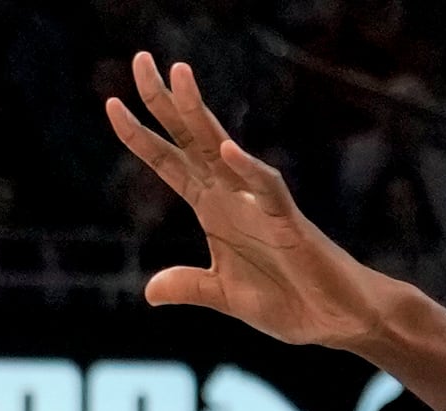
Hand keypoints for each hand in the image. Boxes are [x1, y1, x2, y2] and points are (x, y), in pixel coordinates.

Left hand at [112, 52, 390, 352]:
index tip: (111, 105)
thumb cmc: (287, 299)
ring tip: (180, 76)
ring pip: (224, 149)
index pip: (170, 164)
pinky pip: (267, 189)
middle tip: (140, 59)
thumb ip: (189, 287)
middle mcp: (232, 196)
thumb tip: (150, 291)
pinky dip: (247, 170)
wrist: (334, 317)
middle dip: (165, 102)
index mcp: (213, 210)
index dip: (140, 137)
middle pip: (191, 140)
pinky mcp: (288, 222)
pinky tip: (226, 150)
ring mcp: (260, 205)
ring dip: (201, 114)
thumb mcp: (224, 297)